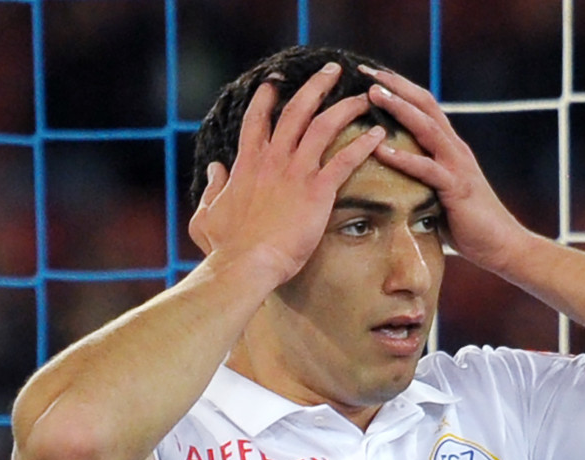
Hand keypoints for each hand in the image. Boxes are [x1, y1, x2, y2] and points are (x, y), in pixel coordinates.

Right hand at [188, 65, 386, 285]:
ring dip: (345, 107)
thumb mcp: (206, 214)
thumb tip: (215, 168)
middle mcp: (272, 160)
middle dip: (315, 86)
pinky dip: (363, 144)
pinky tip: (378, 134)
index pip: (256, 119)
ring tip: (364, 96)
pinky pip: (345, 160)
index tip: (277, 80)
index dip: (267, 97)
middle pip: (295, 110)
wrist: (246, 264)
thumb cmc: (226, 247)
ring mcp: (295, 173)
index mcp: (246, 164)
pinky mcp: (317, 191)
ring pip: (323, 126)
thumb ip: (211, 188)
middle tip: (332, 70)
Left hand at [359, 65, 536, 274]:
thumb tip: (387, 180)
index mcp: (450, 148)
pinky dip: (404, 158)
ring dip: (399, 109)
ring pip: (427, 128)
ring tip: (374, 95)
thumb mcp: (440, 194)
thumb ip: (420, 180)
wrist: (502, 245)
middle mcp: (455, 150)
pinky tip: (382, 149)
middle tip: (367, 72)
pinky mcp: (456, 189)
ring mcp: (458, 167)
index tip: (373, 74)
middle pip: (426, 105)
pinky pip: (427, 169)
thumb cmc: (468, 224)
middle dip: (396, 86)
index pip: (425, 106)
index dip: (401, 87)